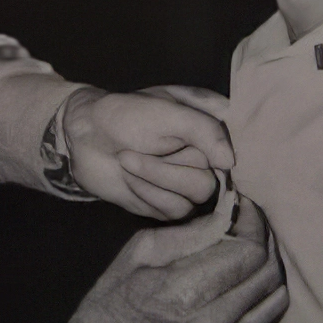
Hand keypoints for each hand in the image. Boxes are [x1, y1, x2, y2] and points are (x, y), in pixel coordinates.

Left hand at [61, 85, 233, 219]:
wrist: (83, 137)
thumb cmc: (123, 115)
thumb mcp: (165, 111)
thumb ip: (204, 130)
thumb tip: (230, 162)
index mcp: (212, 123)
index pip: (239, 146)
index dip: (222, 153)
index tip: (191, 149)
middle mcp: (207, 154)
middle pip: (215, 177)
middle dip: (170, 166)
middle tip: (134, 151)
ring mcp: (189, 181)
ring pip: (196, 195)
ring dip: (155, 178)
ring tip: (126, 159)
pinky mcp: (170, 202)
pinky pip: (175, 210)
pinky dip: (148, 192)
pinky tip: (128, 177)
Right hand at [68, 185, 287, 322]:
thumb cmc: (118, 296)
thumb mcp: (142, 249)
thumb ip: (191, 232)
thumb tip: (229, 214)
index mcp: (186, 290)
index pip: (248, 251)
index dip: (256, 224)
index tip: (247, 208)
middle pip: (267, 273)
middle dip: (265, 241)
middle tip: (252, 226)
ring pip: (273, 299)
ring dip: (269, 269)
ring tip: (253, 252)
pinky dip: (262, 298)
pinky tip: (246, 284)